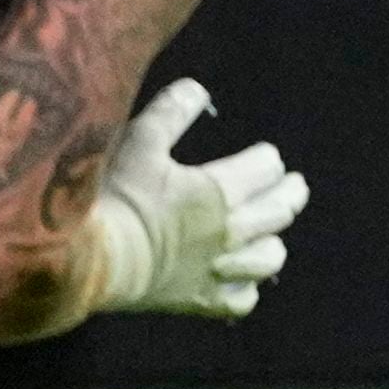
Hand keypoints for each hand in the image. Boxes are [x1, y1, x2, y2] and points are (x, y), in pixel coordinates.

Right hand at [86, 78, 308, 319]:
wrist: (93, 260)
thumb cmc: (118, 195)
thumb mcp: (141, 140)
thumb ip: (173, 112)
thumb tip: (199, 88)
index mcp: (221, 190)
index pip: (266, 169)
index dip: (267, 159)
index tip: (266, 155)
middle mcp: (230, 231)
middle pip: (278, 211)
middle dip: (290, 194)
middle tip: (295, 186)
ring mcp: (219, 270)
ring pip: (270, 258)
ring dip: (274, 241)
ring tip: (271, 232)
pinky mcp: (201, 300)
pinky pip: (243, 299)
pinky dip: (248, 287)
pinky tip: (242, 278)